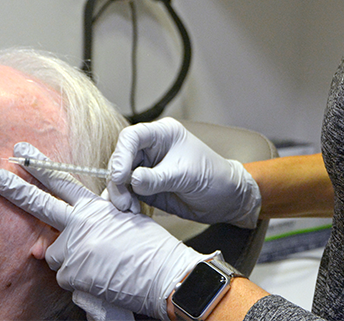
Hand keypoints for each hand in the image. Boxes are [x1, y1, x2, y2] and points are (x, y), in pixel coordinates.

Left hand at [0, 142, 205, 319]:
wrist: (162, 273)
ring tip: (99, 266)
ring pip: (54, 254)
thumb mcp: (123, 222)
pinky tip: (101, 279)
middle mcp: (80, 223)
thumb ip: (94, 221)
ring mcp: (74, 247)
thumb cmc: (149, 248)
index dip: (40, 166)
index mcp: (95, 206)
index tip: (23, 153)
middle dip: (14, 188)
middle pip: (40, 203)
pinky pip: (66, 279)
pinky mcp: (73, 272)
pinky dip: (80, 282)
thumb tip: (72, 230)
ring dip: (70, 262)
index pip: (62, 180)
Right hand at [107, 118, 260, 228]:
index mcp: (162, 134)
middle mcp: (151, 148)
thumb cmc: (212, 177)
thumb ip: (156, 178)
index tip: (119, 177)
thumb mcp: (185, 176)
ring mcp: (147, 167)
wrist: (225, 199)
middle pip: (121, 158)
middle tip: (122, 201)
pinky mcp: (146, 186)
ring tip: (128, 208)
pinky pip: (128, 191)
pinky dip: (125, 201)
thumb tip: (131, 180)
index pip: (132, 137)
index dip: (121, 155)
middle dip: (118, 180)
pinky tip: (130, 210)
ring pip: (121, 177)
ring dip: (120, 193)